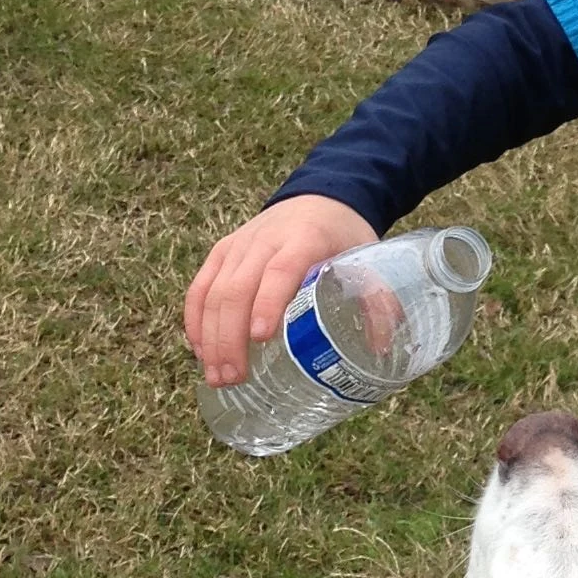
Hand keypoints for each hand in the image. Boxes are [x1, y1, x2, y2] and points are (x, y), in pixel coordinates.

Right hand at [184, 194, 376, 386]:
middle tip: (234, 378)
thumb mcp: (367, 259)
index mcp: (304, 240)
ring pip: (212, 291)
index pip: (280, 271)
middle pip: (237, 288)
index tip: (262, 338)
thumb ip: (376, 299)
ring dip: (210, 336)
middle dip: (230, 336)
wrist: (321, 198)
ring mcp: (239, 246)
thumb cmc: (344, 237)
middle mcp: (264, 240)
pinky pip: (200, 287)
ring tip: (216, 377)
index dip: (268, 302)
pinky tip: (200, 351)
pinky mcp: (222, 252)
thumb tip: (382, 349)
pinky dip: (195, 320)